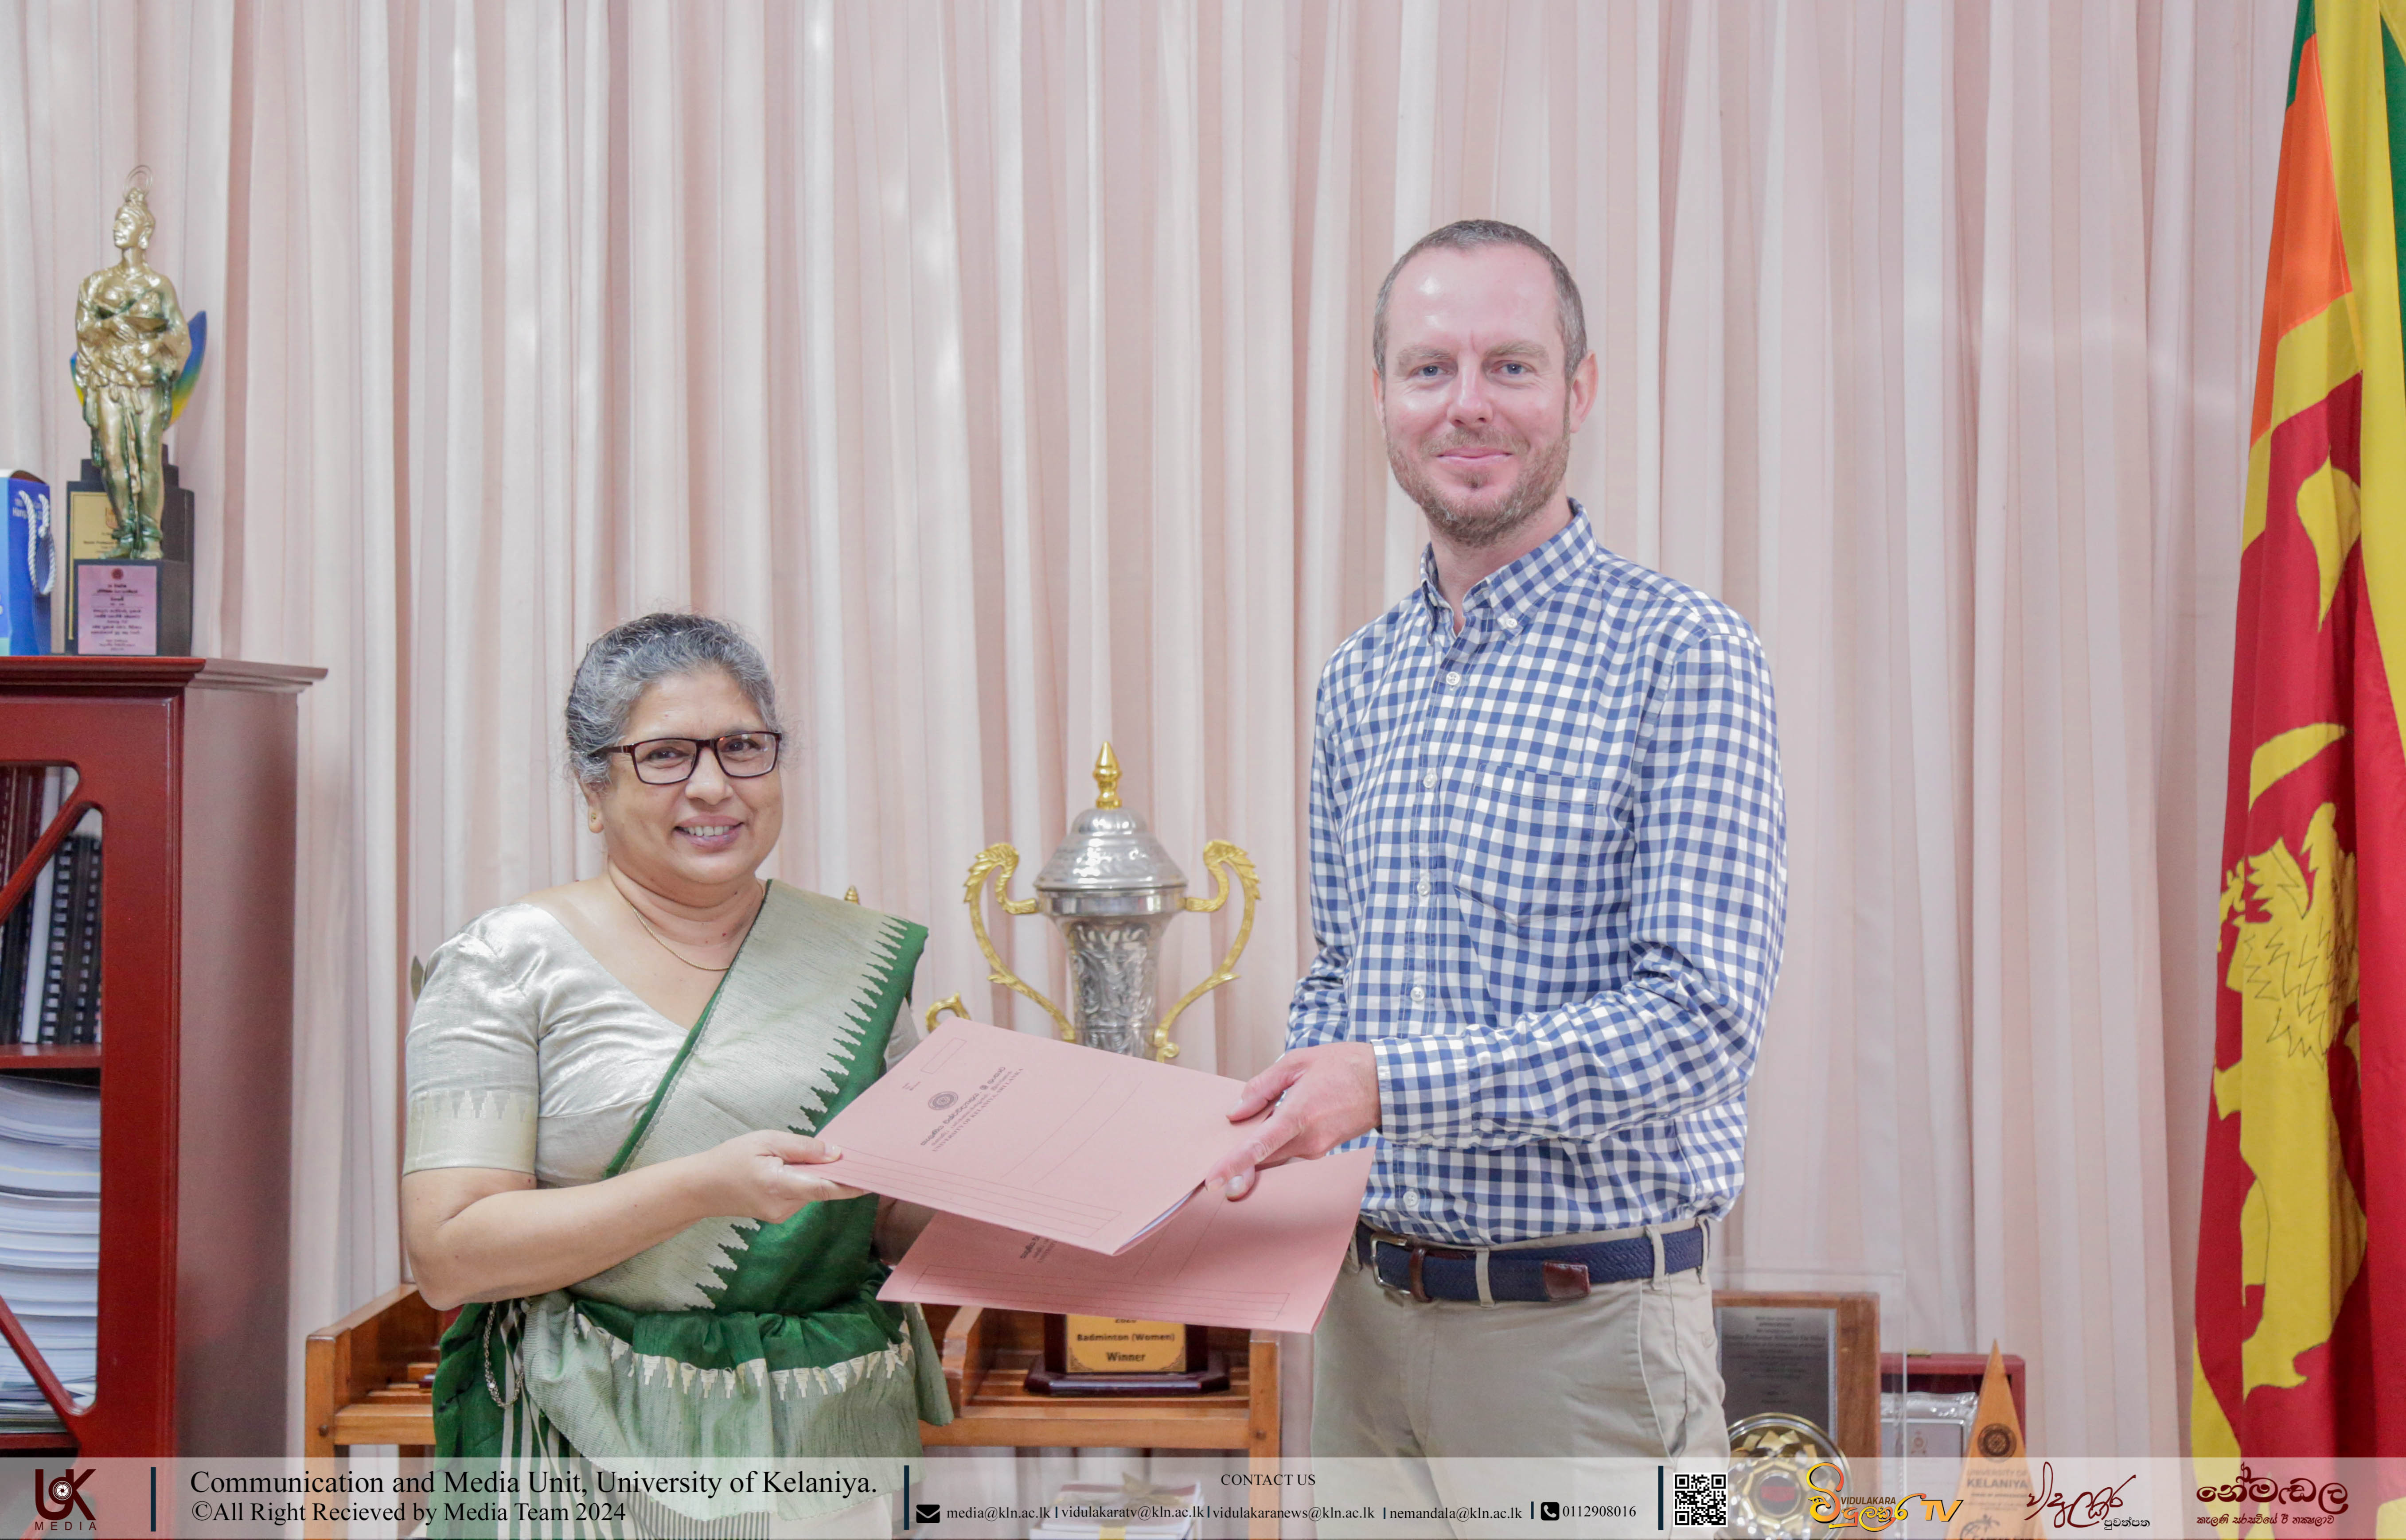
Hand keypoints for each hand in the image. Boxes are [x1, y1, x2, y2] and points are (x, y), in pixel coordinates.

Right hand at [691, 1130, 863, 1223]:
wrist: (701, 1187)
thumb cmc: (731, 1159)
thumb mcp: (766, 1141)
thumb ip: (803, 1148)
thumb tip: (836, 1153)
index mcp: (779, 1186)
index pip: (825, 1189)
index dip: (852, 1184)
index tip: (874, 1177)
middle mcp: (783, 1206)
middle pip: (821, 1189)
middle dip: (835, 1172)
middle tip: (852, 1152)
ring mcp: (781, 1214)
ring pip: (812, 1192)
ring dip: (818, 1175)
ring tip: (808, 1154)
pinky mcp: (778, 1215)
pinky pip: (801, 1195)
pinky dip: (806, 1181)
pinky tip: (794, 1167)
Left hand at [1204, 1042, 1380, 1199]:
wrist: (1388, 1083)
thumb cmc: (1345, 1066)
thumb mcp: (1297, 1062)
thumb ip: (1262, 1087)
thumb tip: (1236, 1111)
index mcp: (1298, 1116)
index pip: (1258, 1147)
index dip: (1232, 1165)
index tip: (1212, 1180)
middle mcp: (1308, 1141)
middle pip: (1263, 1157)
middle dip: (1241, 1158)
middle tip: (1219, 1161)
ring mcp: (1317, 1149)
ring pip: (1276, 1153)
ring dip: (1262, 1143)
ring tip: (1260, 1117)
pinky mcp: (1323, 1149)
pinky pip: (1290, 1148)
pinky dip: (1279, 1139)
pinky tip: (1282, 1117)